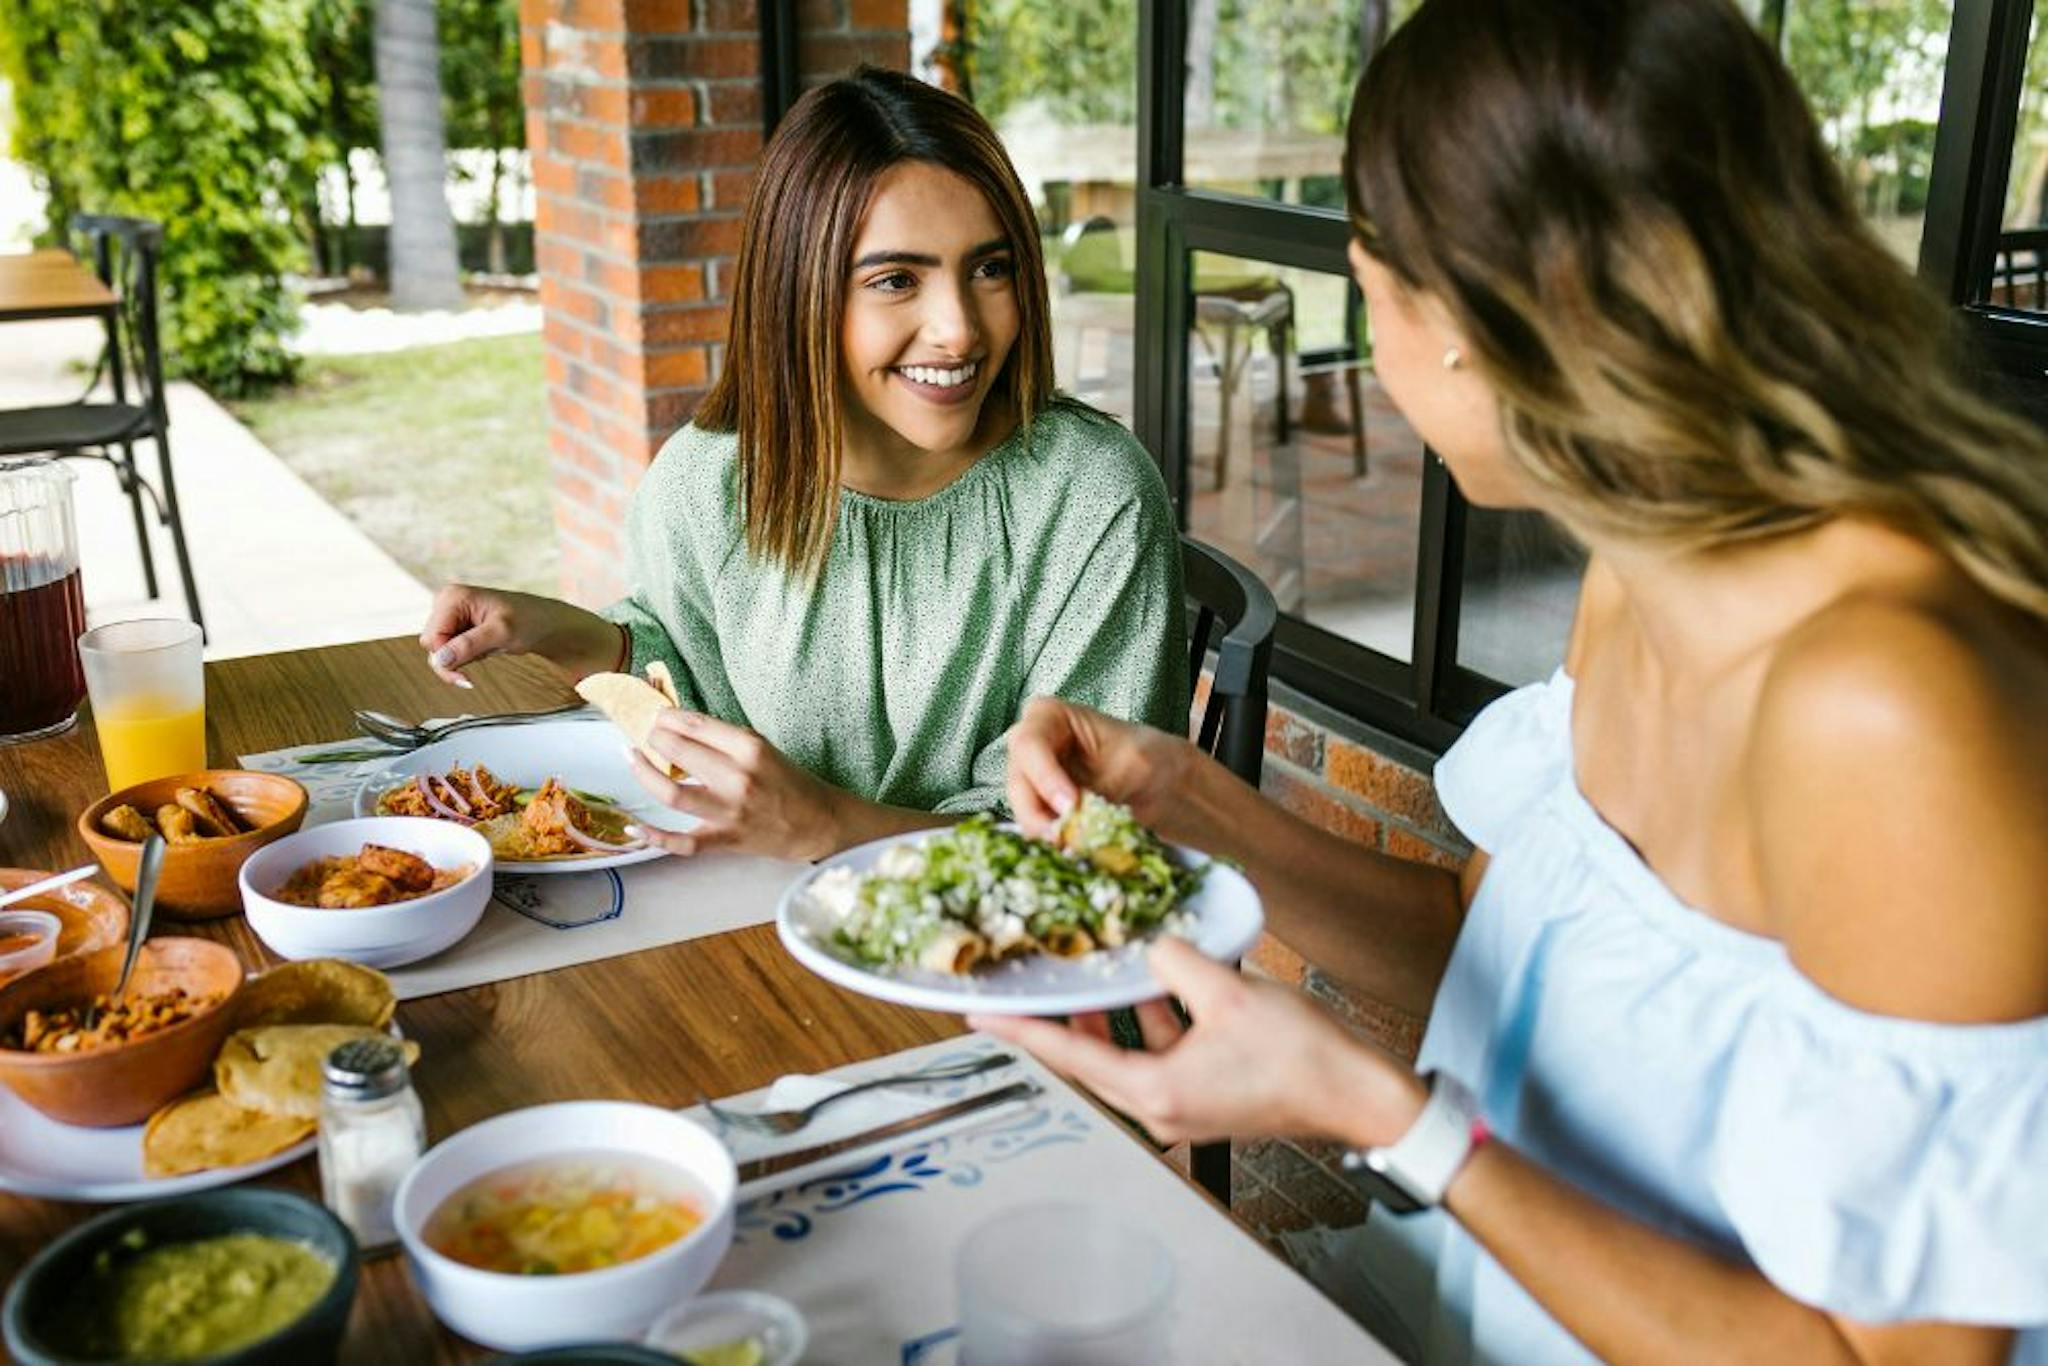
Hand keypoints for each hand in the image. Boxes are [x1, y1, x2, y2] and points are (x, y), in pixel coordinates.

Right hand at [418, 584, 624, 686]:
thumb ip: (469, 645)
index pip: (431, 637)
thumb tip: (441, 659)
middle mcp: (448, 603)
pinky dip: (466, 658)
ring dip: (460, 660)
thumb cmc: (530, 620)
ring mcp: (453, 616)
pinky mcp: (459, 627)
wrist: (547, 623)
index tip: (464, 676)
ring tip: (487, 652)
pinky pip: (451, 651)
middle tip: (474, 671)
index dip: (444, 658)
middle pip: (431, 644)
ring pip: (439, 650)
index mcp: (453, 597)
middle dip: (451, 661)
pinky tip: (484, 651)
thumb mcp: (501, 633)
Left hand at [625, 710, 844, 860]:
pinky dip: (655, 837)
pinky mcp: (725, 840)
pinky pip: (682, 843)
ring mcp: (729, 811)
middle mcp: (738, 778)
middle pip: (679, 753)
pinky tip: (634, 826)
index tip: (658, 716)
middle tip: (647, 736)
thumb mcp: (763, 748)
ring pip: (672, 794)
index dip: (669, 717)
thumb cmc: (789, 782)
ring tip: (633, 759)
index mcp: (750, 749)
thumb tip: (682, 727)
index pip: (697, 726)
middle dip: (654, 739)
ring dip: (645, 774)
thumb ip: (725, 739)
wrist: (817, 822)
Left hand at [971, 939, 1427, 1146]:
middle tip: (1024, 987)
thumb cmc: (1304, 1059)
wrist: (1360, 1094)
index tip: (982, 1016)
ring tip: (1086, 973)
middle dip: (1058, 1018)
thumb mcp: (1229, 993)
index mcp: (1156, 1092)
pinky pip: (1158, 1051)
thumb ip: (1177, 961)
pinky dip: (1149, 1019)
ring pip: (1123, 1052)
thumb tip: (1154, 945)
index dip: (1021, 1031)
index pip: (1069, 1056)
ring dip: (1108, 1014)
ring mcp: (1182, 1104)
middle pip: (1088, 1057)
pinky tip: (1151, 981)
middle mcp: (1161, 1107)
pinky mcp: (1204, 1092)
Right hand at [1005, 695, 1197, 838]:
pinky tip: (1075, 851)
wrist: (1160, 783)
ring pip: (1023, 813)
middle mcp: (1030, 748)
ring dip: (1047, 834)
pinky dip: (1054, 843)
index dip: (1045, 778)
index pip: (1030, 745)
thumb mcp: (1133, 760)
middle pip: (1019, 784)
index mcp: (1047, 717)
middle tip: (1066, 838)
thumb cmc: (1147, 756)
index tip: (1070, 806)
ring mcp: (1031, 782)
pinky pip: (1036, 831)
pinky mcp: (1040, 812)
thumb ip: (1100, 784)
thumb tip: (1073, 819)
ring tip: (1076, 848)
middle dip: (1039, 815)